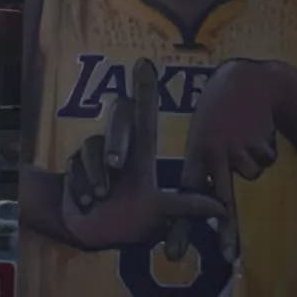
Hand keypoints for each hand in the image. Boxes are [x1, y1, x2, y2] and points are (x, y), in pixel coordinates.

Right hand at [60, 58, 228, 251]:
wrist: (89, 232)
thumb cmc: (132, 222)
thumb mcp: (161, 214)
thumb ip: (187, 207)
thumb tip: (223, 208)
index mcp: (142, 156)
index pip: (145, 116)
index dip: (144, 89)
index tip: (144, 63)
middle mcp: (119, 147)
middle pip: (118, 117)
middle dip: (116, 139)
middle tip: (115, 165)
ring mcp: (95, 153)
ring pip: (92, 148)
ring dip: (94, 176)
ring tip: (98, 200)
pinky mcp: (75, 164)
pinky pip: (74, 166)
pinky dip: (80, 187)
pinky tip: (85, 203)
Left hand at [180, 59, 289, 264]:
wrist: (246, 80)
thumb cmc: (219, 111)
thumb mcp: (203, 134)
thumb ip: (205, 165)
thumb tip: (215, 206)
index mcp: (194, 152)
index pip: (186, 195)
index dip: (181, 225)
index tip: (175, 252)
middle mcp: (213, 154)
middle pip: (220, 200)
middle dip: (226, 230)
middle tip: (227, 256)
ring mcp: (238, 150)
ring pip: (252, 175)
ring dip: (254, 159)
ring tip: (244, 133)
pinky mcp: (259, 144)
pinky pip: (266, 160)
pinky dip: (266, 147)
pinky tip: (257, 128)